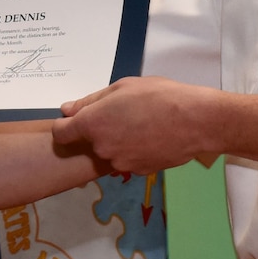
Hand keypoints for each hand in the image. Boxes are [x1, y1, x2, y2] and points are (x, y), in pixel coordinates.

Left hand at [53, 76, 221, 173]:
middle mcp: (101, 148)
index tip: (77, 120)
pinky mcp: (137, 172)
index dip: (66, 126)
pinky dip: (133, 151)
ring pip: (109, 152)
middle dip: (100, 130)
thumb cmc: (159, 95)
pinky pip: (127, 160)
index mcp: (93, 123)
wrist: (195, 121)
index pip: (61, 133)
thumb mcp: (123, 86)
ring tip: (142, 125)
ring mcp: (119, 163)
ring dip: (117, 142)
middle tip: (124, 115)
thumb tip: (66, 110)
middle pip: (89, 142)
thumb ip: (90, 101)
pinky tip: (151, 138)